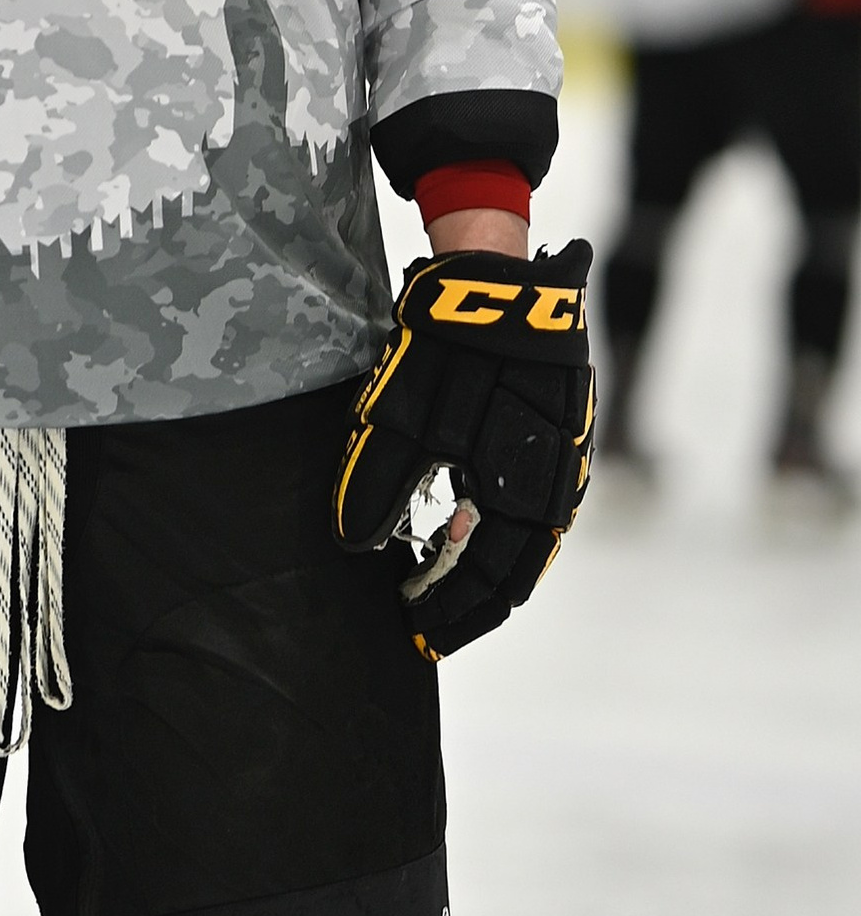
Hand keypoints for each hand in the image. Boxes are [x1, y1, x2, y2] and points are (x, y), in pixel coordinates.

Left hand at [334, 242, 594, 657]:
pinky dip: (497, 536)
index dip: (453, 614)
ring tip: (439, 593)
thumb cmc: (449, 351)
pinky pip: (528, 508)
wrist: (496, 279)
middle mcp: (554, 484)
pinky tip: (464, 537)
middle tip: (424, 627)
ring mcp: (560, 459)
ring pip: (525, 542)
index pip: (493, 581)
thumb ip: (379, 484)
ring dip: (483, 573)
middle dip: (467, 605)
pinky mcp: (553, 434)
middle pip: (513, 572)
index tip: (416, 636)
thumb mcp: (401, 417)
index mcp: (523, 490)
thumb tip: (354, 544)